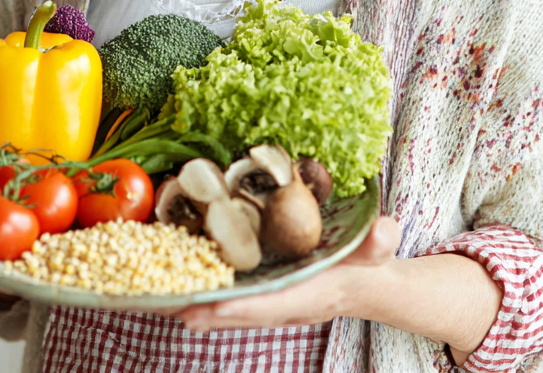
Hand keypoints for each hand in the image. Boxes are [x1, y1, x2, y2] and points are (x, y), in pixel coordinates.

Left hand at [174, 216, 402, 331]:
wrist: (366, 283)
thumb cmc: (367, 265)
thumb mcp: (376, 251)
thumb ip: (379, 243)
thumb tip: (386, 230)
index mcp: (308, 295)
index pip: (270, 304)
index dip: (240, 307)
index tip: (210, 306)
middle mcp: (282, 303)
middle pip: (237, 312)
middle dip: (202, 309)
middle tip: (164, 303)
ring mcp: (270, 301)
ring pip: (226, 307)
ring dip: (194, 303)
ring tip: (156, 295)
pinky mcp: (261, 293)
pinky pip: (226, 296)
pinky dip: (201, 291)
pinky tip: (175, 280)